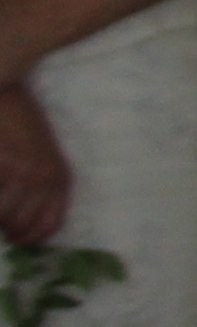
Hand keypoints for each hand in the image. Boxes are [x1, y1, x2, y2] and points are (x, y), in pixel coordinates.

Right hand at [0, 85, 65, 249]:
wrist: (3, 86)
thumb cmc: (19, 119)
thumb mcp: (40, 153)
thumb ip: (38, 184)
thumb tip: (17, 221)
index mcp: (60, 176)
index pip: (49, 225)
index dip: (29, 239)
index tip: (15, 240)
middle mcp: (44, 178)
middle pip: (23, 228)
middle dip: (6, 231)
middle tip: (1, 229)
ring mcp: (20, 172)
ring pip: (4, 218)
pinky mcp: (2, 167)